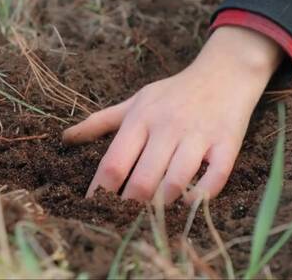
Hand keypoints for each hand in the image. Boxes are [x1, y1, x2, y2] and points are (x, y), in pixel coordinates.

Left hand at [63, 26, 282, 203]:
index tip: (93, 209)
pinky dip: (200, 197)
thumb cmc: (174, 92)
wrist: (224, 73)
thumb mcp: (136, 101)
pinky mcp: (226, 144)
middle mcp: (167, 127)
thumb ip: (101, 121)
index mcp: (141, 119)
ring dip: (162, 205)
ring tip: (154, 215)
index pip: (113, 163)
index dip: (100, 192)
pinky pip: (214, 179)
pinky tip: (189, 203)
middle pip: (142, 181)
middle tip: (124, 219)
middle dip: (129, 207)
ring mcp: (198, 136)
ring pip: (175, 183)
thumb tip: (65, 139)